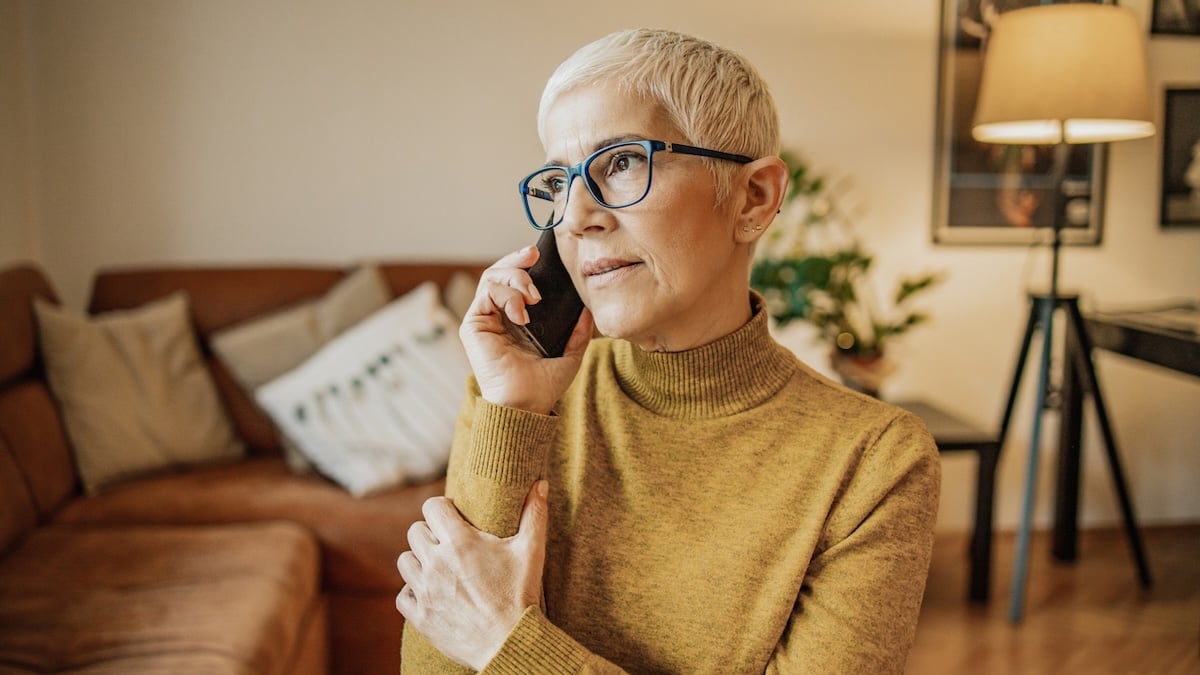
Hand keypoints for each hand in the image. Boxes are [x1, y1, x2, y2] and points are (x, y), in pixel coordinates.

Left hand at [396, 481, 549, 670]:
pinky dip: (413, 592)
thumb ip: (534, 514)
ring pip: (404, 561)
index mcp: (459, 542)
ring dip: (419, 560)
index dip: (442, 508)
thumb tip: (540, 483)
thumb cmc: (521, 595)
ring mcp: (425, 590)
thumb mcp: (531, 551)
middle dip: (430, 533)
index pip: (432, 507)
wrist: (510, 643)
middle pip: (415, 531)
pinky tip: (430, 592)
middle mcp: (436, 563)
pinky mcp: (420, 616)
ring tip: (437, 566)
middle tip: (448, 543)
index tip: (452, 516)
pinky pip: (403, 595)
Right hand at [460, 245, 592, 414]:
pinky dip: (507, 295)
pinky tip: (523, 313)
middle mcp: (497, 317)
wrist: (526, 404)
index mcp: (516, 321)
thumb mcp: (570, 354)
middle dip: (517, 260)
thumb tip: (587, 309)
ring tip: (534, 296)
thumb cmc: (543, 386)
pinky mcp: (473, 325)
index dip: (524, 264)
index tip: (540, 255)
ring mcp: (483, 320)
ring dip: (515, 278)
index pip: (514, 282)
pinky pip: (486, 293)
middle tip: (533, 255)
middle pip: (499, 273)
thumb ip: (578, 332)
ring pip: (491, 278)